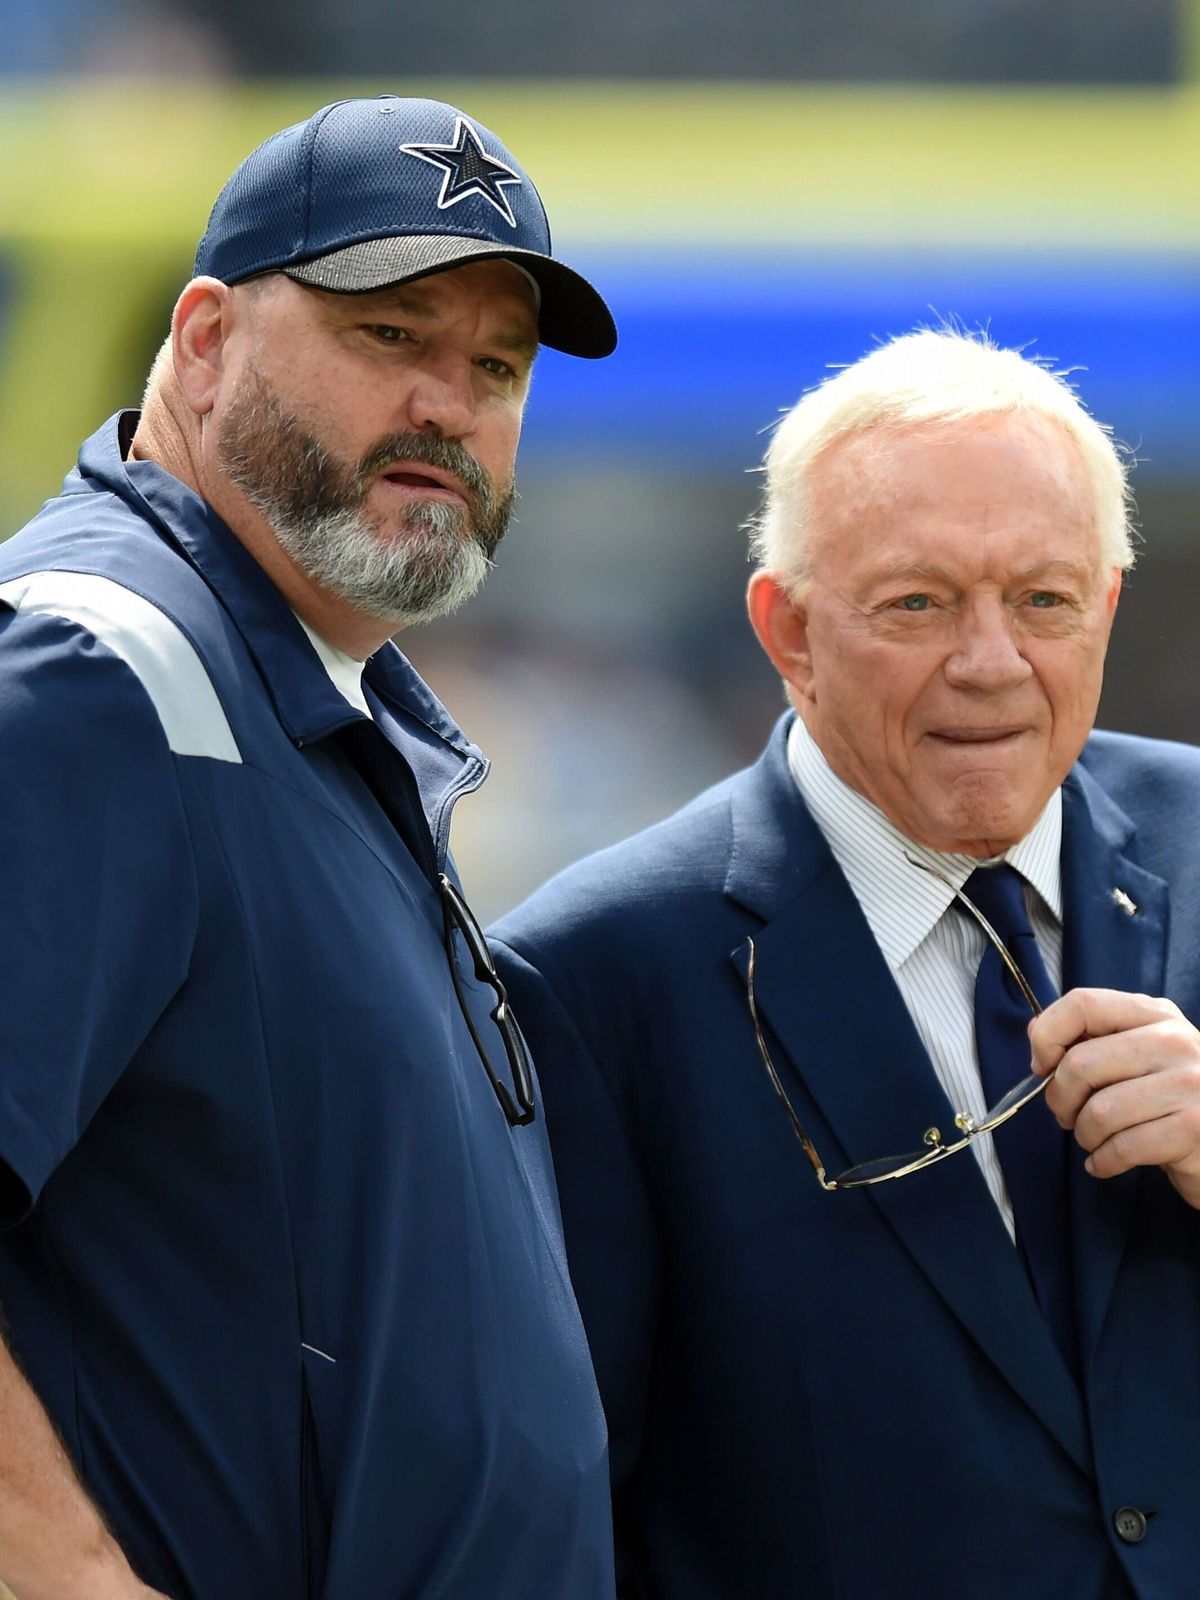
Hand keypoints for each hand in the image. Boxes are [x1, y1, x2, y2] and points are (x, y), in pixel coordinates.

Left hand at [1029, 988, 1199, 1208]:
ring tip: (1094, 1139)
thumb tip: (1035, 1028)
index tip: (1042, 1066)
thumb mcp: (1136, 1054)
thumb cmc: (1167, 1098)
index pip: (1082, 1003)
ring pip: (1099, 1111)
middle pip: (1081, 1063)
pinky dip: (1102, 1161)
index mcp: (1155, 1014)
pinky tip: (1105, 1161)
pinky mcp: (1193, 1127)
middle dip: (1060, 1099)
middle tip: (1067, 1116)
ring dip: (1084, 1135)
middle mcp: (1175, 1041)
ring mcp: (1189, 1083)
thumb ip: (1089, 1038)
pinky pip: (1122, 1147)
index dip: (1047, 1036)